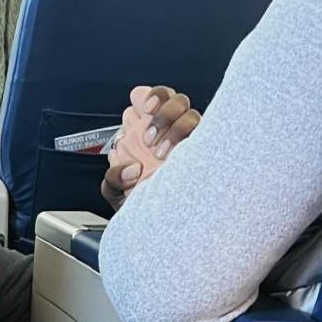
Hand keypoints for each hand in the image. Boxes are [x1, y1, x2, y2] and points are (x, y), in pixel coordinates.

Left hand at [99, 85, 200, 210]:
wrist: (164, 225)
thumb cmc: (142, 205)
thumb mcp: (117, 193)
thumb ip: (113, 178)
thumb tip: (133, 169)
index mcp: (145, 132)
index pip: (147, 97)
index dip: (146, 96)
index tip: (144, 108)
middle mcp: (169, 131)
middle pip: (173, 98)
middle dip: (162, 112)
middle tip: (149, 139)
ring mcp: (190, 140)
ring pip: (191, 113)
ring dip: (175, 129)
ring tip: (162, 153)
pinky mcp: (207, 152)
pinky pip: (208, 134)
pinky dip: (192, 139)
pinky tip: (181, 153)